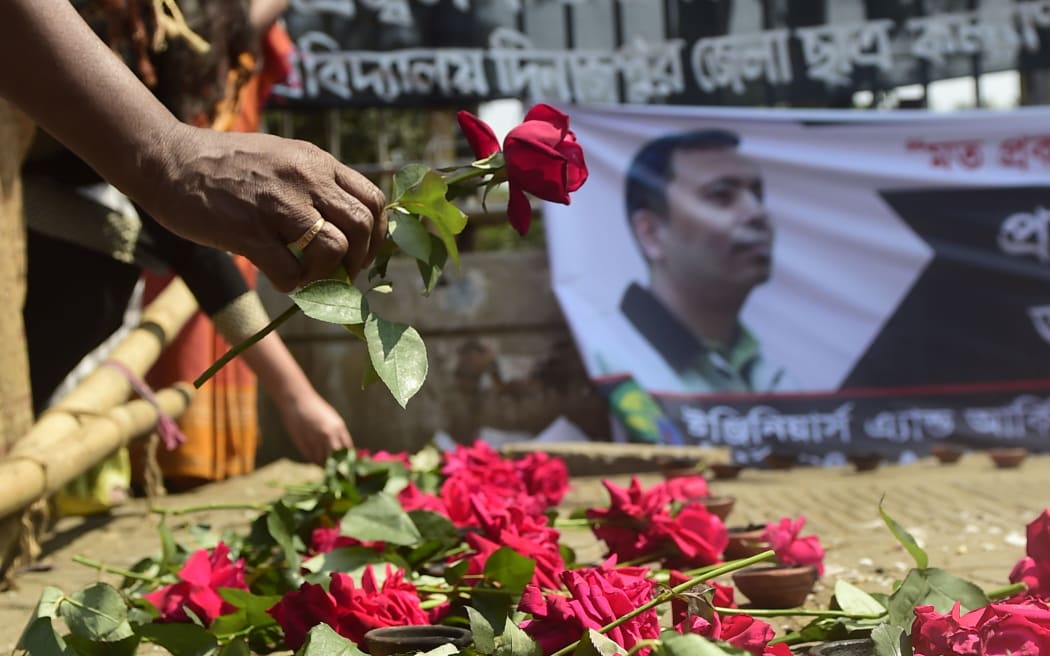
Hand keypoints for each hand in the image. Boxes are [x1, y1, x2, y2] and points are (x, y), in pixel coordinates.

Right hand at [143, 125, 386, 291]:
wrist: (166, 159)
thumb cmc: (223, 164)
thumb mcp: (282, 158)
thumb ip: (314, 184)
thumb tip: (344, 227)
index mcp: (317, 162)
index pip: (374, 199)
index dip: (378, 234)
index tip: (364, 252)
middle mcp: (305, 178)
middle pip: (363, 226)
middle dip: (360, 260)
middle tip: (342, 274)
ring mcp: (278, 204)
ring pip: (335, 249)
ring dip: (328, 275)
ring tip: (309, 278)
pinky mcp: (249, 231)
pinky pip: (291, 273)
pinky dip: (292, 286)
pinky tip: (279, 279)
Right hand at [277, 391, 353, 463]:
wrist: (297, 399)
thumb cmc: (315, 408)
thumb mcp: (331, 420)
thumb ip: (337, 434)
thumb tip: (343, 452)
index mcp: (339, 428)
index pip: (348, 450)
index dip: (348, 460)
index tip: (346, 466)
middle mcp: (329, 435)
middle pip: (337, 459)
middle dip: (337, 467)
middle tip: (336, 471)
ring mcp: (315, 439)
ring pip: (322, 461)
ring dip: (324, 465)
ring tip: (324, 466)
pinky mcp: (303, 442)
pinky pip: (311, 458)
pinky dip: (314, 460)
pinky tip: (315, 459)